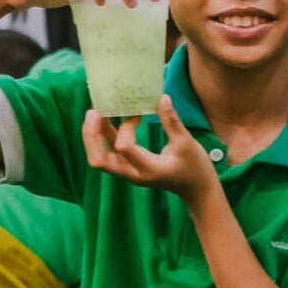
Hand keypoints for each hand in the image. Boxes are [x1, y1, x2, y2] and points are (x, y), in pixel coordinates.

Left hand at [82, 97, 215, 201]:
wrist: (196, 189)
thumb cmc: (195, 168)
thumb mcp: (186, 143)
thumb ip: (172, 121)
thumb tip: (162, 98)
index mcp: (148, 169)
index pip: (124, 148)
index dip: (126, 128)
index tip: (138, 114)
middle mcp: (133, 174)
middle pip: (98, 160)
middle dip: (91, 136)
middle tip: (94, 112)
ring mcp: (128, 172)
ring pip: (99, 158)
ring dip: (94, 135)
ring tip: (96, 112)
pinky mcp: (128, 168)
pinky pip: (108, 153)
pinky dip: (103, 137)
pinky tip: (106, 119)